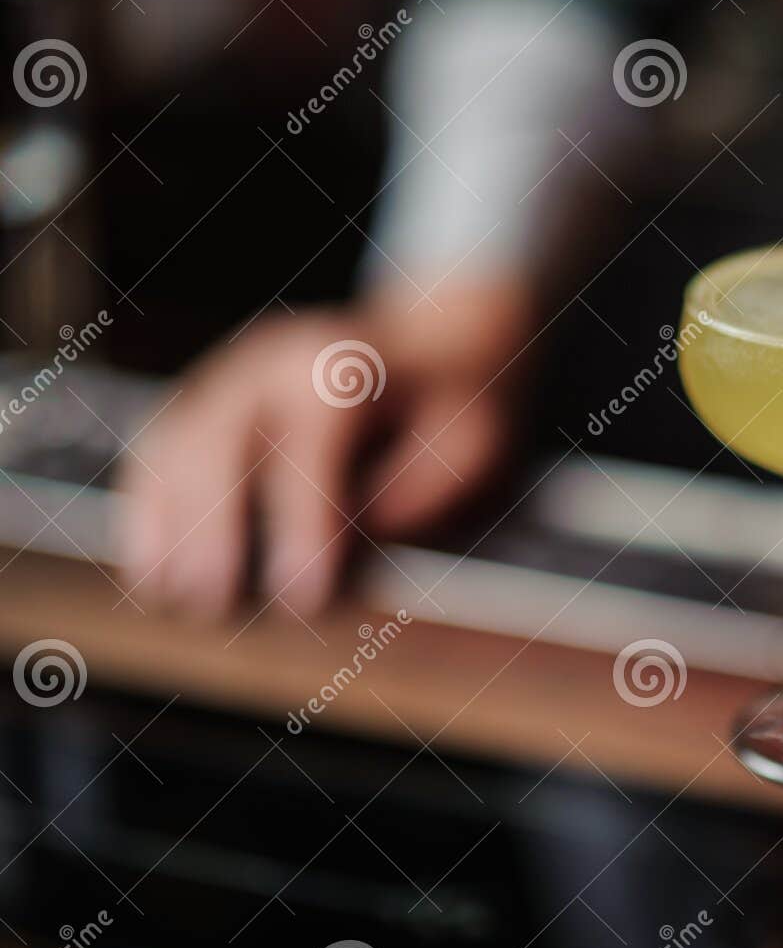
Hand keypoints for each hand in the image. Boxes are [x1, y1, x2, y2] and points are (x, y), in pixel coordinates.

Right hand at [117, 294, 522, 617]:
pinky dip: (146, 508)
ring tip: (172, 599)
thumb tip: (351, 544)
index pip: (312, 446)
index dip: (304, 527)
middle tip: (218, 607)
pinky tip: (148, 568)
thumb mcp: (470, 449)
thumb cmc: (456, 407)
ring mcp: (228, 372)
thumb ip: (415, 493)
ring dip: (165, 525)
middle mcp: (273, 360)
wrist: (432, 340)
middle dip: (213, 530)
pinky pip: (159, 448)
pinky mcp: (203, 395)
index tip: (303, 599)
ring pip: (175, 443)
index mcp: (346, 368)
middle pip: (221, 440)